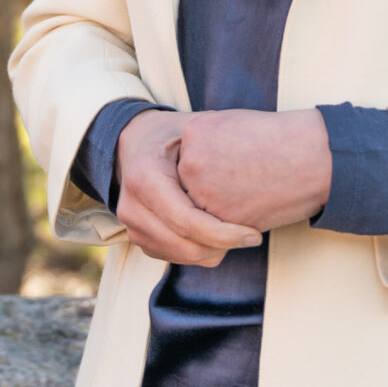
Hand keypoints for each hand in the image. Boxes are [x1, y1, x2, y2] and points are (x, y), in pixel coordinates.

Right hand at [113, 111, 262, 268]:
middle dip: (223, 246)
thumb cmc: (171, 133)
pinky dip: (201, 251)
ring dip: (214, 250)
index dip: (223, 234)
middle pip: (185, 245)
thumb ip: (214, 147)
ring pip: (182, 256)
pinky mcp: (138, 239)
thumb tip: (255, 162)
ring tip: (239, 233)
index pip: (186, 221)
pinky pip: (176, 257)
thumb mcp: (192, 129)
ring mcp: (132, 226)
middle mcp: (132, 207)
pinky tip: (219, 234)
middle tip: (253, 236)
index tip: (254, 235)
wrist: (134, 142)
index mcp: (145, 178)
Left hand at [174, 109, 331, 232]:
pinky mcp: (219, 220)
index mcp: (193, 132)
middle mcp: (190, 162)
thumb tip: (191, 165)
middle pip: (188, 185)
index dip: (211, 165)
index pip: (187, 158)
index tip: (235, 162)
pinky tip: (253, 205)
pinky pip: (215, 230)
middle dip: (210, 188)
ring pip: (198, 210)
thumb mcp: (233, 123)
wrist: (314, 157)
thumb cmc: (281, 137)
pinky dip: (232, 224)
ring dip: (218, 208)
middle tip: (242, 179)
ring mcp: (202, 192)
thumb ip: (205, 142)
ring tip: (249, 191)